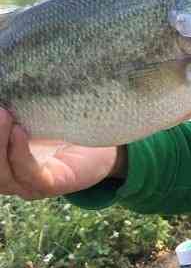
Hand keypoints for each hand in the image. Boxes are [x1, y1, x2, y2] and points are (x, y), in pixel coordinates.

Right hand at [0, 109, 126, 199]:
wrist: (103, 151)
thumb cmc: (66, 129)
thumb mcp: (39, 116)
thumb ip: (22, 107)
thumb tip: (10, 82)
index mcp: (5, 158)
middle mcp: (10, 175)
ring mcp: (27, 184)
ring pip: (2, 173)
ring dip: (0, 143)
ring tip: (3, 115)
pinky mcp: (49, 186)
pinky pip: (29, 173)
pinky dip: (21, 153)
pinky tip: (20, 132)